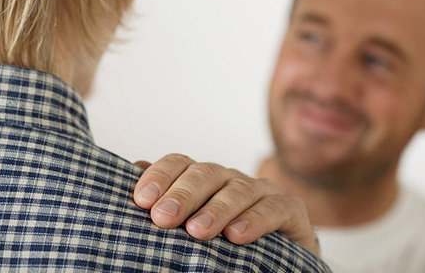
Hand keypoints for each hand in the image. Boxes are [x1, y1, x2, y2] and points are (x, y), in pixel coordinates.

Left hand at [133, 154, 318, 256]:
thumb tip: (135, 167)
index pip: (179, 164)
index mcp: (204, 179)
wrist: (278, 259)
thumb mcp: (192, 223)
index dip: (160, 177)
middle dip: (182, 195)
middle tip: (162, 218)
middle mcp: (230, 179)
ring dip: (216, 210)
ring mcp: (262, 191)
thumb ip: (168, 199)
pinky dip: (255, 220)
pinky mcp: (289, 209)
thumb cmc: (226, 243)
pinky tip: (237, 236)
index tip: (141, 201)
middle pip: (205, 174)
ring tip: (197, 232)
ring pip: (238, 190)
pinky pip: (273, 208)